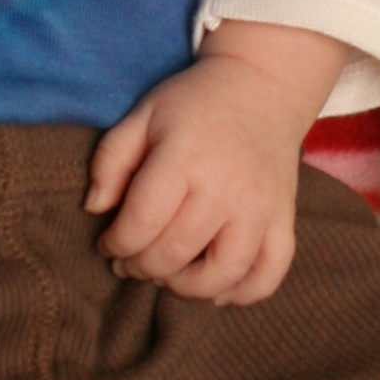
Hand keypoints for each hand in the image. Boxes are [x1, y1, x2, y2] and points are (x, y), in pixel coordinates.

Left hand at [84, 21, 348, 305]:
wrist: (262, 86)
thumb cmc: (194, 104)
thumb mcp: (143, 115)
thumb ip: (110, 160)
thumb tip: (94, 208)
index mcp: (184, 158)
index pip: (141, 223)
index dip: (115, 244)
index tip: (108, 243)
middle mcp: (226, 187)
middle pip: (175, 253)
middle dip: (142, 267)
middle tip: (131, 261)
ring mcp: (260, 207)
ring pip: (223, 273)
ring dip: (186, 287)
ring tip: (169, 275)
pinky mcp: (284, 218)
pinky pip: (270, 272)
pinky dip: (244, 292)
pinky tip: (218, 290)